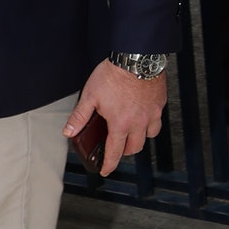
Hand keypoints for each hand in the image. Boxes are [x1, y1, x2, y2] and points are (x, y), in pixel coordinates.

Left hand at [65, 60, 166, 177]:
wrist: (137, 58)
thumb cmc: (114, 76)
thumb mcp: (90, 96)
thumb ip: (80, 116)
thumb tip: (69, 132)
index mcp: (120, 123)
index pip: (115, 151)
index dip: (109, 164)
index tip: (106, 170)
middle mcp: (139, 122)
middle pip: (136, 147)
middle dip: (126, 151)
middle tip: (118, 148)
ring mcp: (152, 113)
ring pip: (150, 135)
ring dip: (141, 137)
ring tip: (133, 132)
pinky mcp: (160, 102)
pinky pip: (157, 118)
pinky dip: (150, 121)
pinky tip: (142, 113)